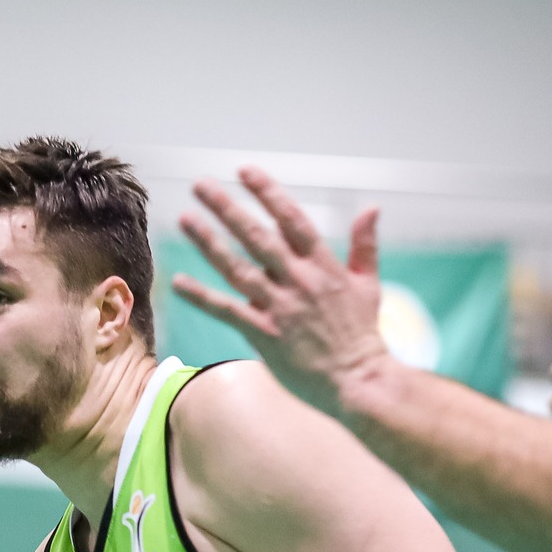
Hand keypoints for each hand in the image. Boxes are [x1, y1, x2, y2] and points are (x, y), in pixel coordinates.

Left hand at [171, 167, 392, 416]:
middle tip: (201, 184)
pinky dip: (203, 298)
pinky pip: (228, 312)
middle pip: (257, 237)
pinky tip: (179, 283)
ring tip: (186, 219)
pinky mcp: (265, 335)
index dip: (267, 192)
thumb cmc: (363, 334)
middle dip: (228, 208)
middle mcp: (299, 282)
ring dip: (209, 243)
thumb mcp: (370, 284)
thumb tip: (372, 209)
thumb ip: (365, 245)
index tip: (244, 170)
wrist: (359, 380)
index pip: (292, 220)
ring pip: (238, 268)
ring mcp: (280, 308)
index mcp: (324, 266)